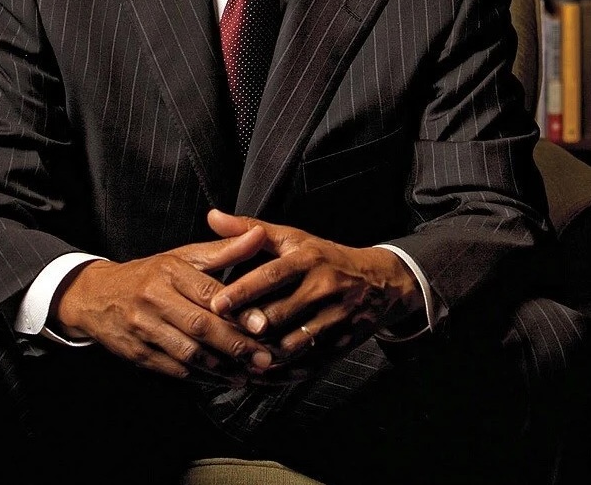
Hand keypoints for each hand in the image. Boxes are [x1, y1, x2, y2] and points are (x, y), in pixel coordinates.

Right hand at [53, 226, 274, 384]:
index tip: (262, 325)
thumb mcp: (184, 255)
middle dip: (235, 345)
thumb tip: (260, 235)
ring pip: (188, 353)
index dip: (236, 311)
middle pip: (200, 326)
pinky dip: (202, 378)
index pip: (208, 292)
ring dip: (222, 368)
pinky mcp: (138, 354)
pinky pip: (175, 370)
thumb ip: (225, 249)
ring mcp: (144, 329)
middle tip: (265, 358)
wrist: (95, 296)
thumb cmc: (150, 274)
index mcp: (170, 271)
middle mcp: (155, 299)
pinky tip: (223, 380)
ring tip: (250, 373)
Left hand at [206, 210, 421, 379]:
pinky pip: (306, 365)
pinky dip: (281, 373)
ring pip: (291, 344)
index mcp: (309, 259)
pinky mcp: (340, 344)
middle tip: (216, 336)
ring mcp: (334, 319)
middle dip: (247, 328)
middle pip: (279, 314)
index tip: (216, 304)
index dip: (243, 291)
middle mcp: (323, 288)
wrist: (377, 283)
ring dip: (261, 354)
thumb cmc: (324, 258)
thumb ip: (250, 230)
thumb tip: (212, 216)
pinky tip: (259, 374)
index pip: (272, 275)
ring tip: (233, 358)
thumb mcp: (292, 238)